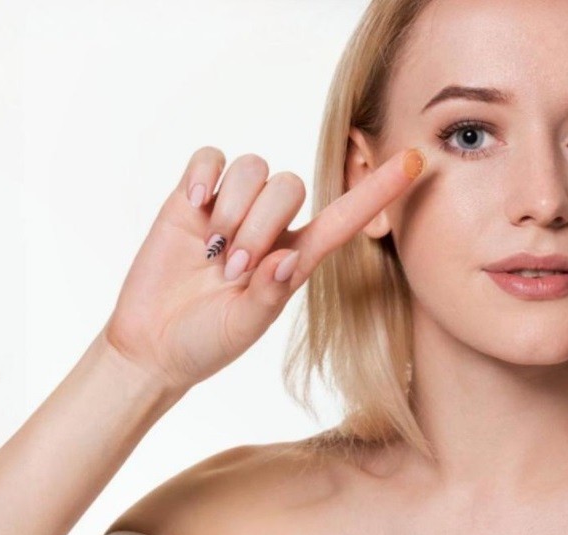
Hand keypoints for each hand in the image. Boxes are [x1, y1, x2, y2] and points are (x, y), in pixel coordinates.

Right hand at [101, 146, 423, 389]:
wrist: (151, 344)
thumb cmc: (206, 341)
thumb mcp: (243, 328)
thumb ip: (266, 296)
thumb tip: (283, 260)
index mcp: (296, 257)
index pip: (344, 216)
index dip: (379, 191)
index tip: (415, 162)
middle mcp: (270, 226)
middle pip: (289, 185)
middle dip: (260, 226)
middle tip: (230, 271)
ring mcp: (230, 207)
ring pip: (253, 169)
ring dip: (233, 210)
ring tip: (210, 253)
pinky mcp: (191, 197)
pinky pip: (211, 157)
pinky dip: (204, 175)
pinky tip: (194, 205)